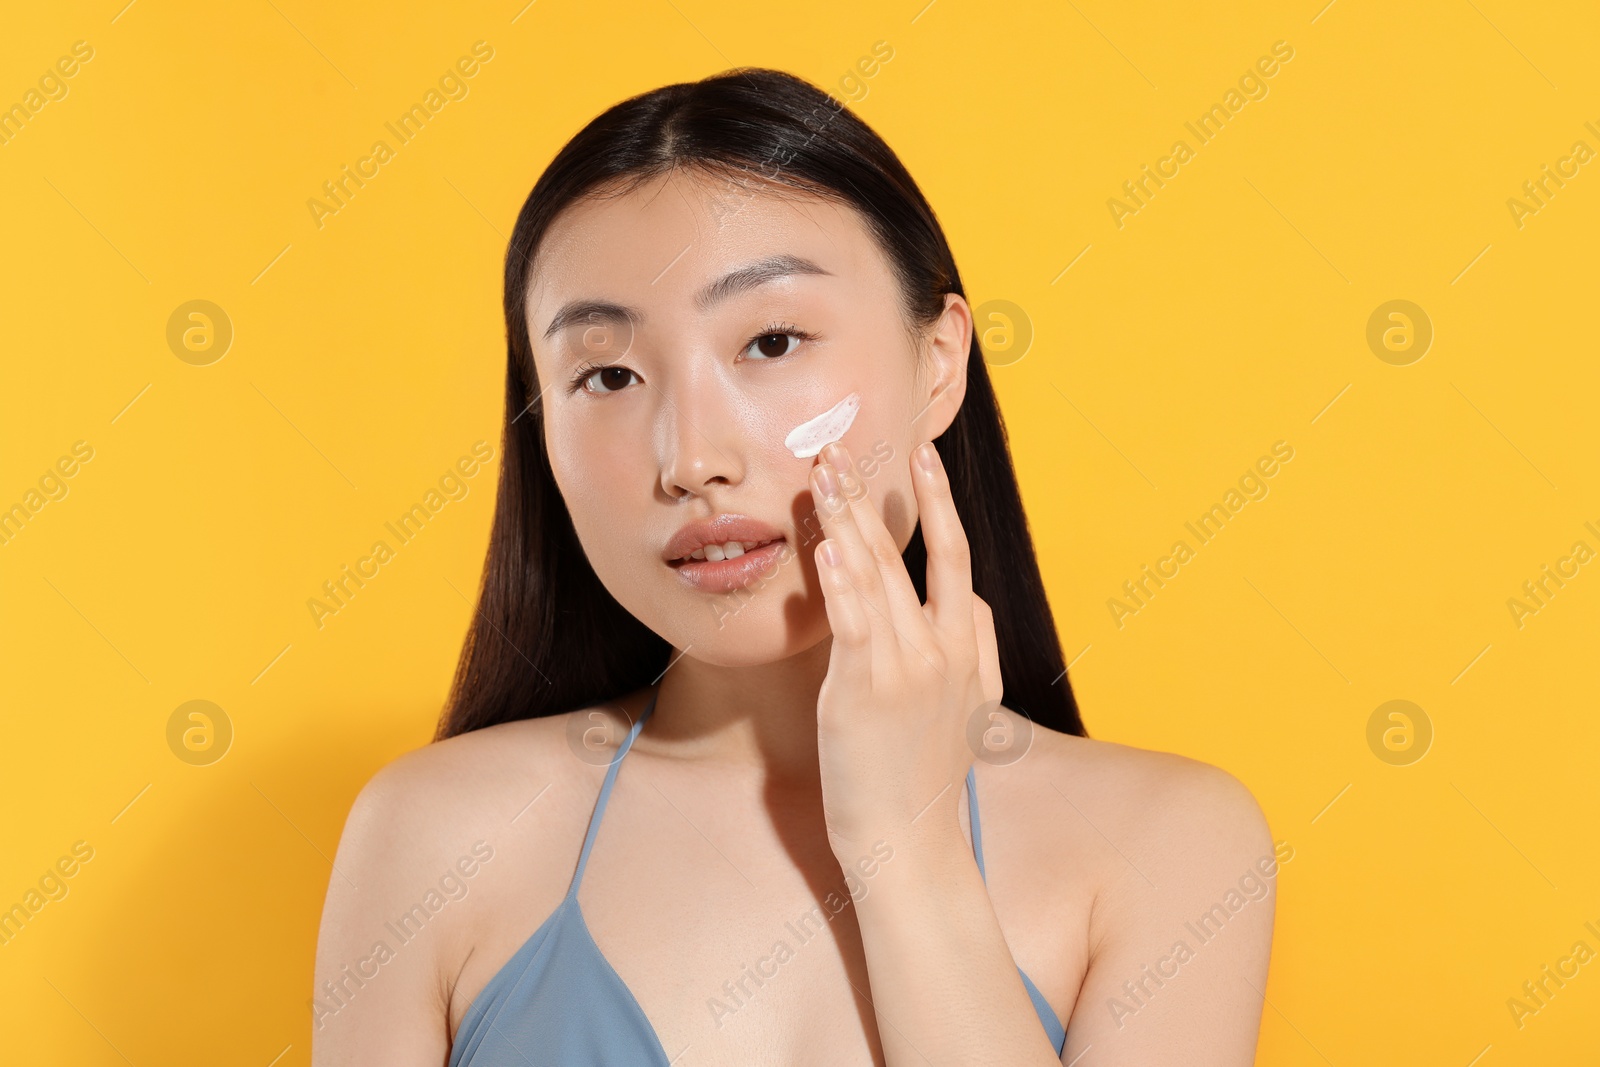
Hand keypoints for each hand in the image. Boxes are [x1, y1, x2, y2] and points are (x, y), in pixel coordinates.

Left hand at [808, 439, 1003, 855]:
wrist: (911, 841)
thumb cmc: (929, 775)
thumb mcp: (975, 708)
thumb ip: (980, 647)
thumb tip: (979, 601)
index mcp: (968, 647)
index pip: (955, 557)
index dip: (939, 502)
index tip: (923, 454)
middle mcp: (942, 649)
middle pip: (904, 554)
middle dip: (868, 494)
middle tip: (839, 446)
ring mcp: (905, 669)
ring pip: (875, 576)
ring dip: (847, 518)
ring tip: (824, 472)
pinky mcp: (863, 692)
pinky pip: (854, 623)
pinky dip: (842, 581)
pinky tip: (828, 544)